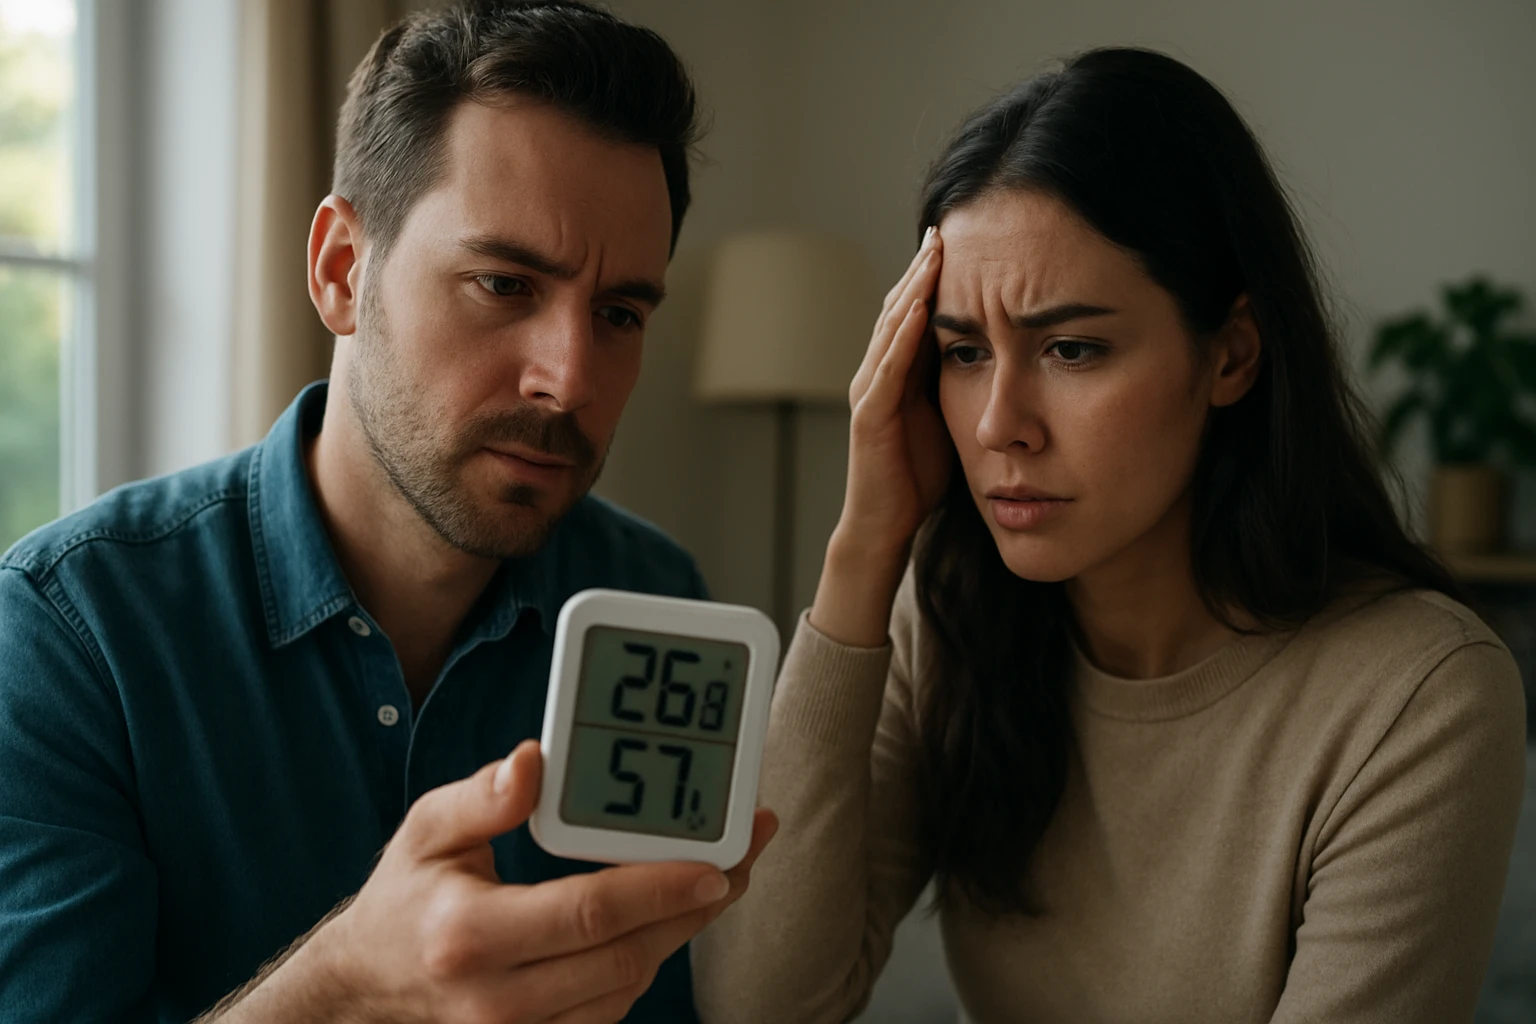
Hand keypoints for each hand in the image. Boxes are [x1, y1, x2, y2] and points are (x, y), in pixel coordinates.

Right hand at [229, 741, 776, 1023]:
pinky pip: (613, 1009)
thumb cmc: (404, 898)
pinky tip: (670, 917)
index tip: (716, 861)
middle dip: (695, 908)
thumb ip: (483, 796)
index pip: (591, 914)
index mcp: (471, 937)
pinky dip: (646, 961)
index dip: (662, 888)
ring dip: (679, 934)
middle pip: (627, 956)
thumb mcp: (427, 830)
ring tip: (719, 880)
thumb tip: (535, 761)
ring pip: (629, 987)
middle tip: (742, 861)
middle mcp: (498, 999)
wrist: (367, 986)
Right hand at [842, 227, 952, 551]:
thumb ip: (960, 382)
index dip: (932, 276)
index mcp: (896, 373)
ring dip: (911, 289)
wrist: (886, 525)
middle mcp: (876, 375)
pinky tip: (920, 308)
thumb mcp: (948, 416)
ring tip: (933, 254)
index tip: (957, 239)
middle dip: (920, 269)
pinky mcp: (870, 417)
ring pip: (890, 329)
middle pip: (898, 308)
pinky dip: (902, 336)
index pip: (914, 312)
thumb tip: (1001, 351)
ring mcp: (869, 394)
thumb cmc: (918, 475)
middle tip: (943, 228)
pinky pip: (886, 368)